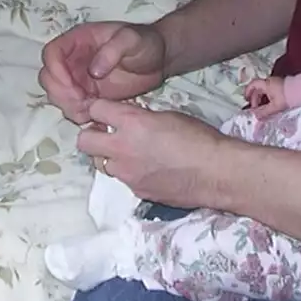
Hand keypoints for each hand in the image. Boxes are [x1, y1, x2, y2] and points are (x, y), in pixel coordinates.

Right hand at [39, 21, 165, 124]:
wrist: (158, 59)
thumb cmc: (145, 43)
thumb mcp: (131, 40)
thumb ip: (112, 51)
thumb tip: (93, 72)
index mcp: (78, 40)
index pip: (52, 53)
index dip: (56, 71)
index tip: (73, 86)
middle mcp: (73, 59)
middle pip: (49, 77)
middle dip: (60, 92)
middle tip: (82, 102)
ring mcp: (78, 78)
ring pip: (57, 95)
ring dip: (68, 105)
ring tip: (89, 110)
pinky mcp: (87, 95)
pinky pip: (72, 107)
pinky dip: (78, 114)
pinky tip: (94, 115)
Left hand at [76, 99, 229, 209]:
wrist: (216, 173)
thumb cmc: (199, 138)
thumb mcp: (168, 116)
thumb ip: (142, 117)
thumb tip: (130, 119)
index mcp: (132, 122)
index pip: (95, 109)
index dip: (99, 109)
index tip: (106, 112)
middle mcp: (122, 148)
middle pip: (84, 141)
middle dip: (92, 135)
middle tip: (107, 133)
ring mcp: (127, 173)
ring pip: (100, 163)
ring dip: (109, 156)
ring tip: (129, 153)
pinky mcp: (136, 191)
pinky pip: (122, 179)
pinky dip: (129, 172)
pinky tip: (148, 169)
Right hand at [244, 76, 287, 117]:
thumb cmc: (287, 97)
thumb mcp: (274, 106)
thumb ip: (264, 112)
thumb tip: (255, 116)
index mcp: (266, 84)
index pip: (253, 84)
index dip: (248, 91)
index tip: (246, 99)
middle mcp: (270, 81)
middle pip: (258, 88)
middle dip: (255, 97)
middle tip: (255, 107)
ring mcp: (276, 82)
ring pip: (264, 89)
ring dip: (261, 98)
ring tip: (262, 107)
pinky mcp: (281, 85)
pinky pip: (270, 90)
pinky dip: (267, 97)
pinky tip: (270, 104)